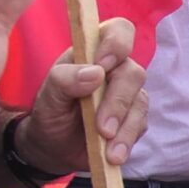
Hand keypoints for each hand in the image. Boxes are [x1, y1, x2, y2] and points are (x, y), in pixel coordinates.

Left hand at [20, 15, 147, 174]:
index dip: (117, 43)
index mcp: (93, 53)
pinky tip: (113, 155)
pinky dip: (128, 142)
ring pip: (140, 102)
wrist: (53, 148)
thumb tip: (96, 73)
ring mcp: (128, 95)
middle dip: (118, 102)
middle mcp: (115, 70)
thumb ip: (64, 79)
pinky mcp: (134, 119)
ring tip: (108, 149)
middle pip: (134, 72)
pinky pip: (141, 125)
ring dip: (124, 127)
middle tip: (102, 128)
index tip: (103, 65)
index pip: (119, 31)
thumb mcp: (47, 97)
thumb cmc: (50, 114)